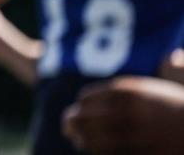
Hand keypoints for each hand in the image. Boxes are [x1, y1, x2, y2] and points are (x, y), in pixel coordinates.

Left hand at [62, 76, 183, 153]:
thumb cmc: (179, 109)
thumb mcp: (153, 91)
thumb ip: (124, 92)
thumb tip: (103, 92)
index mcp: (128, 92)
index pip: (86, 99)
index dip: (81, 107)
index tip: (78, 111)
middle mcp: (129, 112)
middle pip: (84, 119)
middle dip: (73, 124)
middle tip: (68, 129)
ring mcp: (136, 136)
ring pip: (94, 141)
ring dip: (84, 142)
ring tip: (80, 142)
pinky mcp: (142, 153)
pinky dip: (100, 153)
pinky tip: (98, 152)